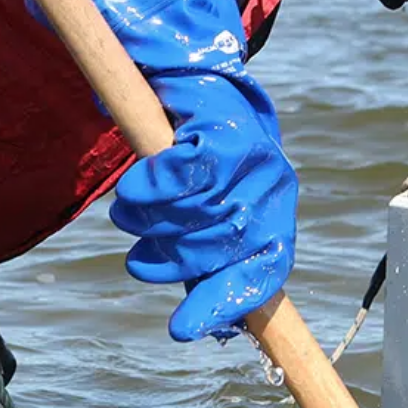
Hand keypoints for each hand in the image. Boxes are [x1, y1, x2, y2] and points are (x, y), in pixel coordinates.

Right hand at [110, 74, 296, 341]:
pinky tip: (133, 191)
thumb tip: (195, 324)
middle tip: (142, 260)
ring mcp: (250, 157)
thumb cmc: (205, 157)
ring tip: (129, 217)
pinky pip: (175, 175)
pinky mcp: (218, 128)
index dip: (223, 304)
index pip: (262, 273)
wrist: (198, 77)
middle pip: (215, 248)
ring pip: (191, 213)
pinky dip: (147, 188)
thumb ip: (210, 255)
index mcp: (277, 216)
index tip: (182, 330)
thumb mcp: (215, 209)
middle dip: (171, 260)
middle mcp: (272, 188)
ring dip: (149, 223)